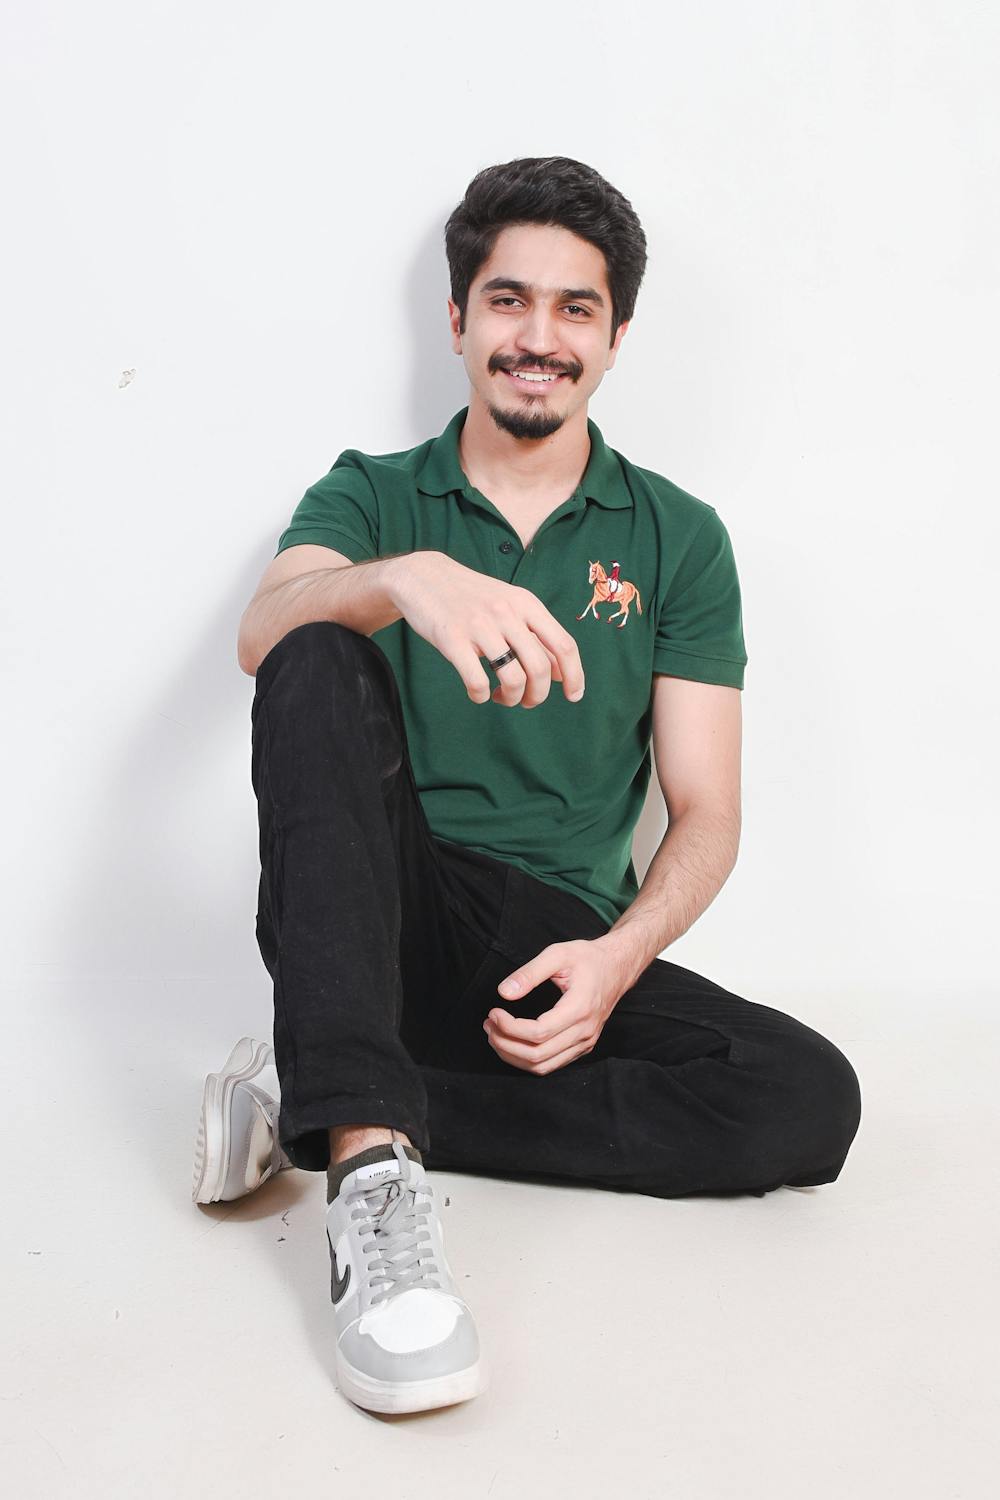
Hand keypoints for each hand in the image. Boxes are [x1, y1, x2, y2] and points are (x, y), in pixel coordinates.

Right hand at [388, 551, 585, 708]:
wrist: (424, 577)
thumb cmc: (472, 599)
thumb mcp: (510, 607)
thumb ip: (537, 636)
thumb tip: (564, 674)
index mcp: (527, 604)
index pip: (564, 645)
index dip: (575, 676)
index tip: (574, 696)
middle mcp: (507, 613)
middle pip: (540, 668)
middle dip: (537, 695)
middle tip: (525, 701)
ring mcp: (479, 625)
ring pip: (513, 678)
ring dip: (511, 698)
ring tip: (501, 696)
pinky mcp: (452, 639)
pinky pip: (477, 681)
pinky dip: (481, 696)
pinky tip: (478, 691)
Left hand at [483, 938, 623, 1074]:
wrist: (617, 967)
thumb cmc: (588, 958)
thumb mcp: (558, 954)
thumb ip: (529, 973)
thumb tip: (504, 993)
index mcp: (580, 1009)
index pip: (538, 1033)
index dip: (509, 1027)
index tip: (493, 1012)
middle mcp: (585, 1031)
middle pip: (537, 1055)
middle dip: (505, 1043)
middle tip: (489, 1025)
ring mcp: (586, 1042)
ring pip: (543, 1066)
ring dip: (513, 1055)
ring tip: (495, 1034)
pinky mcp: (583, 1046)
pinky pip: (551, 1064)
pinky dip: (527, 1059)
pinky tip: (512, 1042)